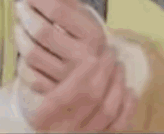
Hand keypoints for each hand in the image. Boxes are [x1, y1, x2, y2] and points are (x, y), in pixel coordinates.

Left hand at [14, 0, 137, 131]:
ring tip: (18, 27)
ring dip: (19, 37)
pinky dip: (22, 62)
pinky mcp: (57, 96)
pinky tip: (24, 53)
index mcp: (92, 34)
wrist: (100, 79)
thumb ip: (63, 0)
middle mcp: (84, 57)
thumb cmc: (85, 41)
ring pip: (32, 55)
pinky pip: (30, 77)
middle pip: (42, 32)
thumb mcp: (82, 17)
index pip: (58, 11)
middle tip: (19, 7)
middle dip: (25, 15)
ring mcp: (70, 79)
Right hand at [20, 47, 137, 132]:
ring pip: (107, 110)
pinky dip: (127, 107)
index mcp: (44, 117)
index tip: (93, 54)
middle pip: (91, 98)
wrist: (53, 131)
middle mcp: (63, 130)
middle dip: (104, 70)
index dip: (83, 72)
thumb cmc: (39, 105)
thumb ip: (41, 71)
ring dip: (117, 83)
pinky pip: (118, 125)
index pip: (67, 94)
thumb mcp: (32, 90)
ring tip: (119, 65)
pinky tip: (130, 91)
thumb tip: (56, 38)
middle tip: (109, 51)